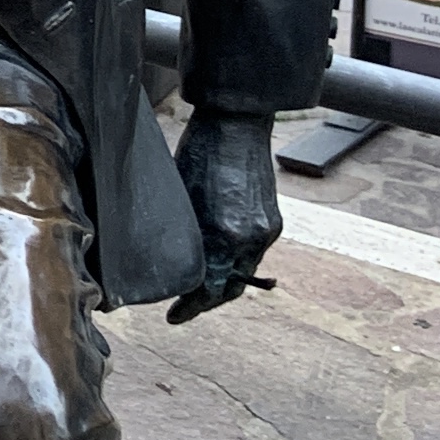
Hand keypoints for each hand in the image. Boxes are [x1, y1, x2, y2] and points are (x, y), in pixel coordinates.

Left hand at [168, 109, 280, 324]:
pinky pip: (254, 254)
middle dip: (208, 302)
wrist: (238, 123)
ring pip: (244, 273)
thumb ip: (180, 234)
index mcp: (223, 234)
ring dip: (223, 283)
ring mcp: (265, 231)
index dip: (190, 308)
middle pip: (230, 289)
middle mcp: (249, 238)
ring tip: (201, 287)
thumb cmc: (199, 152)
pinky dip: (236, 262)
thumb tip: (166, 260)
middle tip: (185, 309)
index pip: (207, 289)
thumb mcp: (180, 197)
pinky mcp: (273, 221)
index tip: (174, 317)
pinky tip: (220, 260)